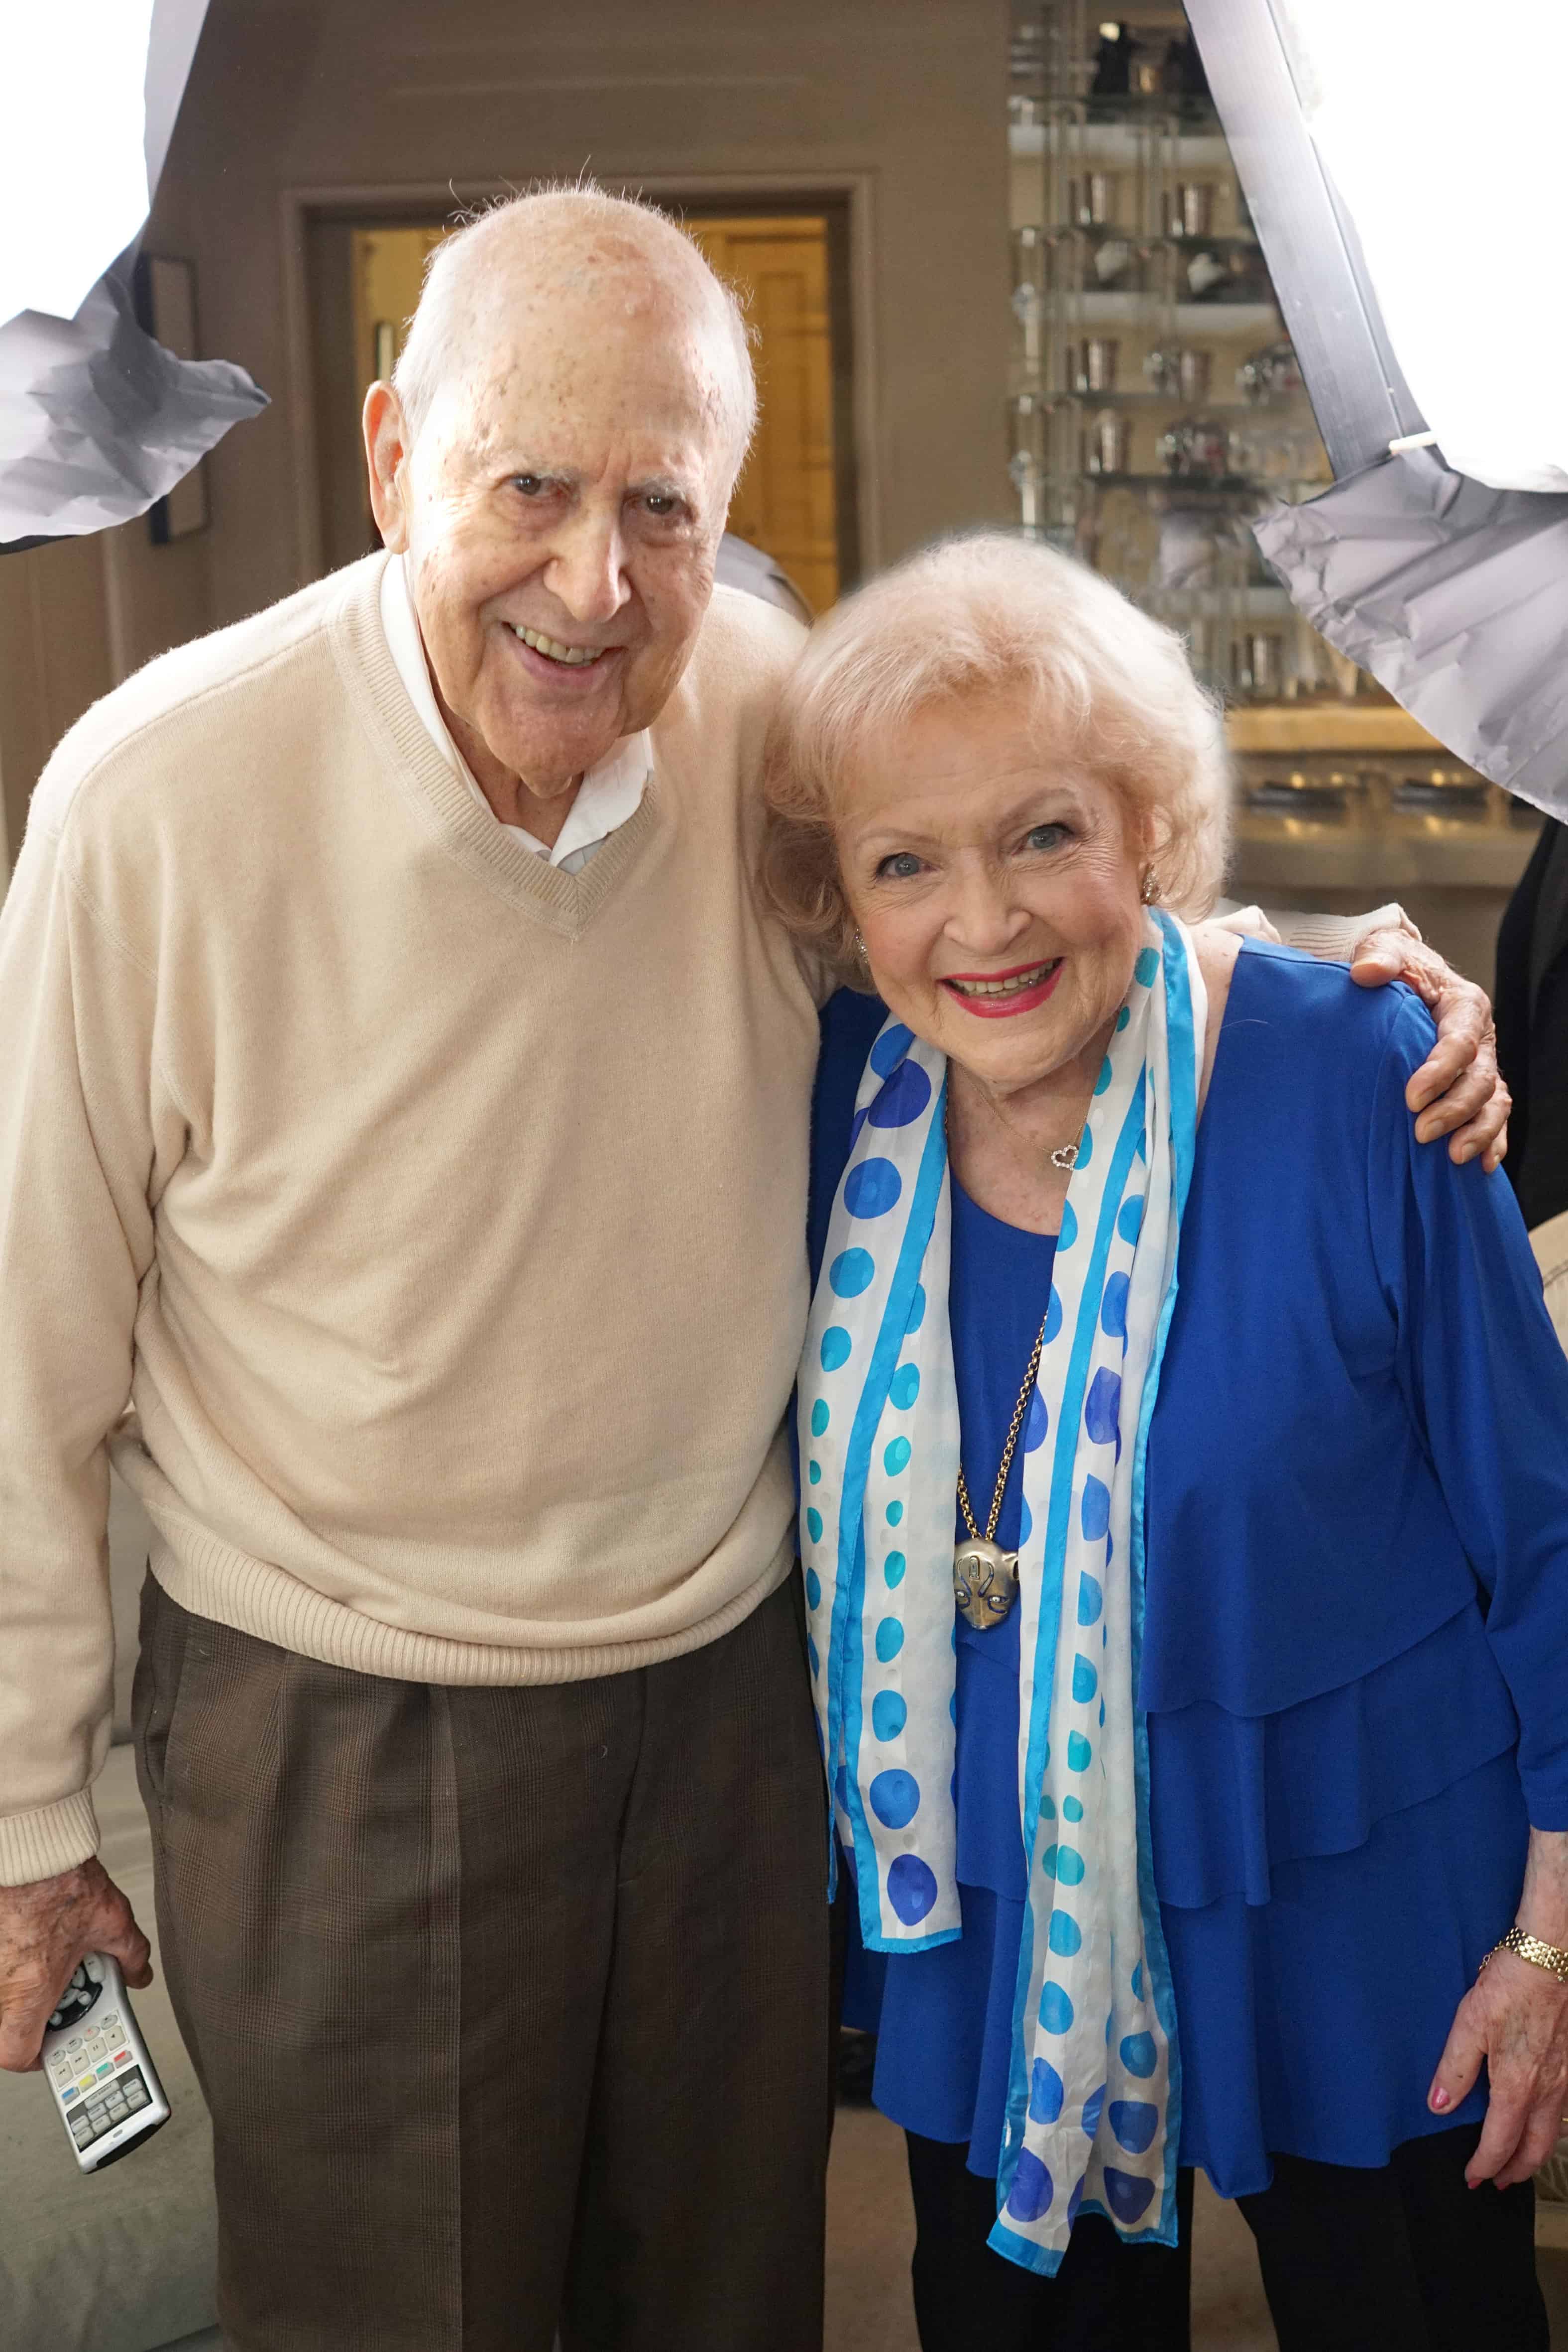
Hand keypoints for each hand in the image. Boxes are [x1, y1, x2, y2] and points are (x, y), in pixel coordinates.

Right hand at [0, 1861, 151, 2071]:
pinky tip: (37, 1932)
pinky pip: (2, 1962)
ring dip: (26, 1981)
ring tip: (52, 1953)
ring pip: (4, 1990)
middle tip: (60, 1993)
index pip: (15, 2053)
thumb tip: (139, 1974)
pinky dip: (15, 1956)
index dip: (36, 2056)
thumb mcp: (113, 1923)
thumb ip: (131, 1955)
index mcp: (29, 1992)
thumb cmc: (62, 1882)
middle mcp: (2, 1982)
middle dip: (36, 2012)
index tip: (54, 2043)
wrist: (32, 1845)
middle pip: (6, 2022)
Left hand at [1350, 926, 1509, 1170]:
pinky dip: (1491, 1142)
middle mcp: (1480, 1038)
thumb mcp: (1384, 951)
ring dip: (1478, 1132)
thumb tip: (1365, 972)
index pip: (1458, 1042)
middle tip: (1422, 1133)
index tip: (1411, 1099)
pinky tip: (1480, 1168)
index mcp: (1464, 1005)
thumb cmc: (1392, 966)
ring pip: (1493, 1103)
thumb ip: (1378, 956)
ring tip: (1453, 1158)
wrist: (1401, 978)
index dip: (1439, 1072)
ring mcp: (1481, 1066)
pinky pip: (1494, 1118)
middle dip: (1455, 1109)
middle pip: (1479, 1078)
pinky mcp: (1475, 1088)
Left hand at [1429, 1952, 1567, 2188]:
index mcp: (1517, 2087)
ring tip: (1519, 2158)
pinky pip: (1564, 2110)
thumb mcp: (1468, 2025)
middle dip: (1516, 2171)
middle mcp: (1548, 2091)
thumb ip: (1454, 2070)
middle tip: (1499, 2183)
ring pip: (1554, 2131)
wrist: (1551, 1959)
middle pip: (1535, 2149)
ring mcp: (1565, 2079)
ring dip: (1535, 2151)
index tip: (1472, 2179)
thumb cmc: (1509, 1988)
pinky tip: (1541, 2118)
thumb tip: (1439, 2107)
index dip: (1485, 2166)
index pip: (1500, 2143)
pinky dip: (1550, 2126)